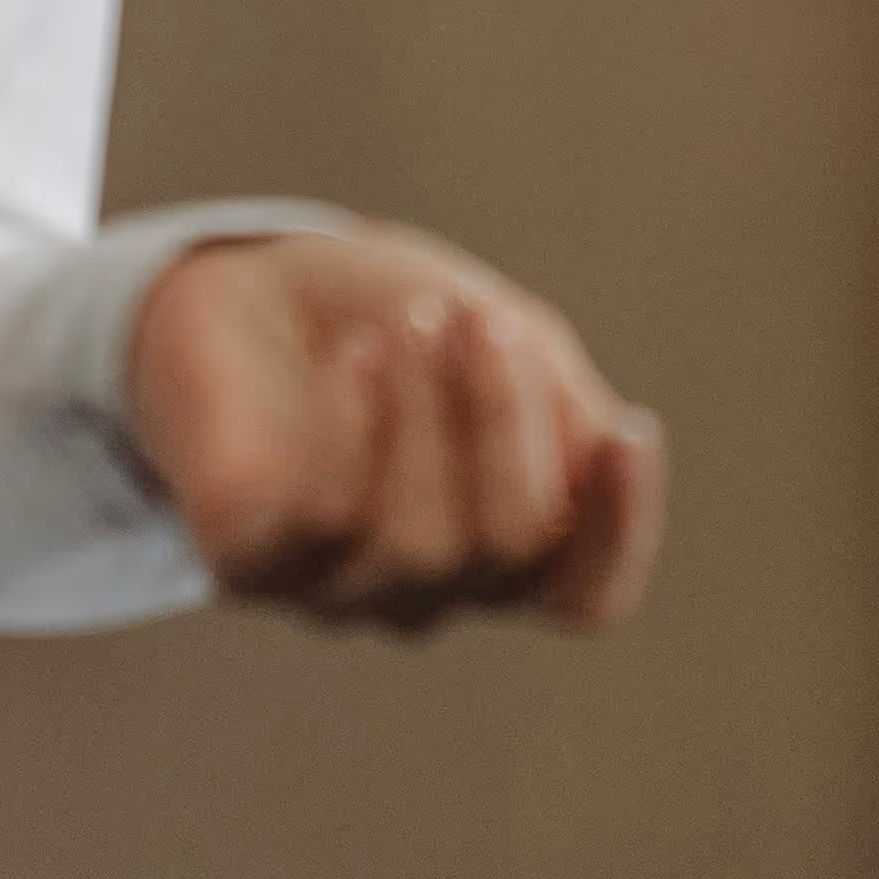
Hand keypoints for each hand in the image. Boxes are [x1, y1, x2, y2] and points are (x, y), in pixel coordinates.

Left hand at [128, 225, 666, 632]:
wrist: (255, 282)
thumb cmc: (405, 319)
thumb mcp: (512, 345)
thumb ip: (561, 418)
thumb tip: (592, 469)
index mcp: (508, 550)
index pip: (586, 595)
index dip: (620, 532)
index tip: (631, 430)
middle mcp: (428, 591)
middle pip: (507, 551)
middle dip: (504, 420)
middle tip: (482, 322)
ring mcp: (335, 590)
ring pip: (420, 547)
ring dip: (426, 414)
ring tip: (415, 322)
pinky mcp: (248, 563)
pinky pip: (322, 523)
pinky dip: (352, 429)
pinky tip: (357, 357)